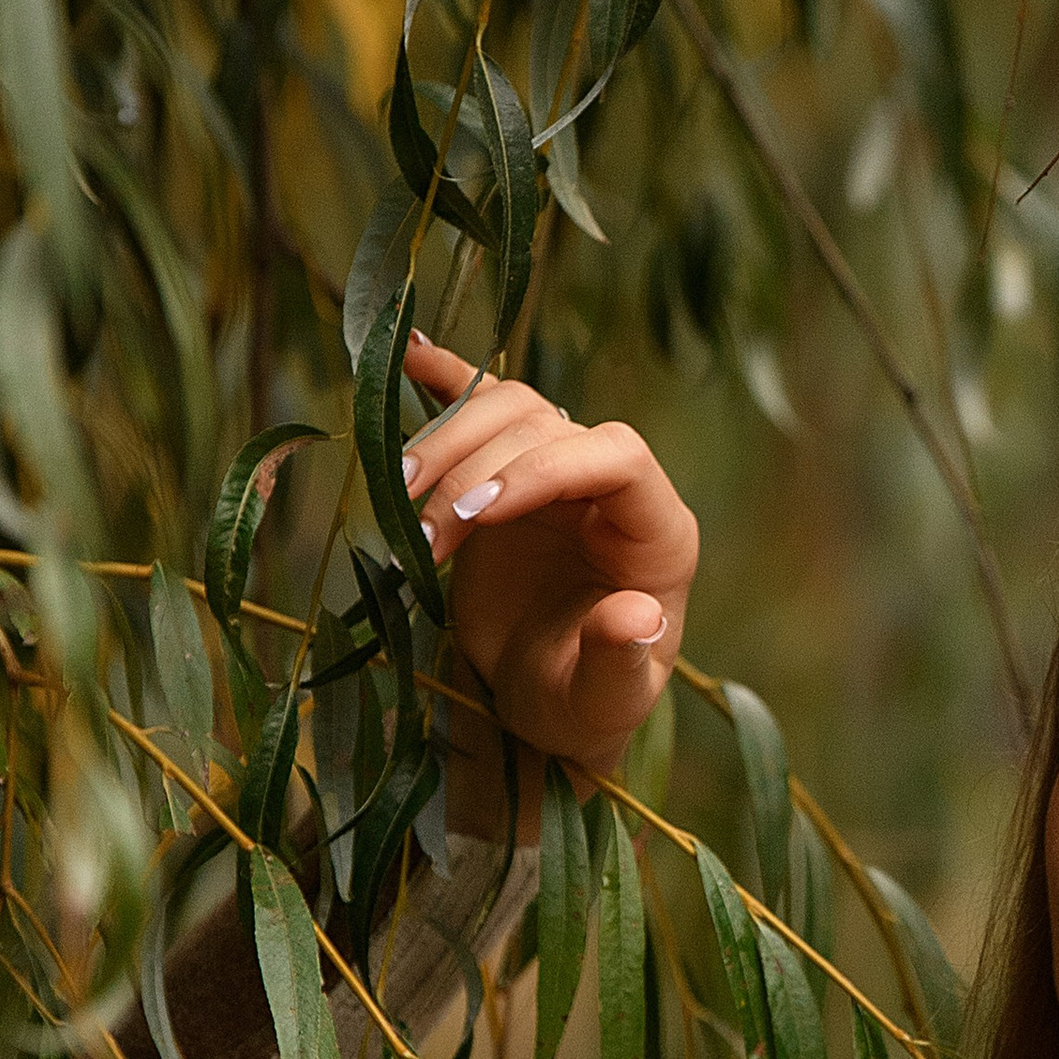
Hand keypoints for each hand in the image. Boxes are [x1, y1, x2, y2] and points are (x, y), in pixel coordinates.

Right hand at [401, 332, 698, 832]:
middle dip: (476, 471)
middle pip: (547, 426)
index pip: (617, 456)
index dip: (546, 467)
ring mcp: (561, 470)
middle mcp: (614, 489)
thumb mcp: (604, 702)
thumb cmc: (584, 704)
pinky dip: (445, 378)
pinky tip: (408, 353)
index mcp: (658, 534)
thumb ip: (621, 663)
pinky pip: (483, 403)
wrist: (544, 701)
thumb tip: (637, 616)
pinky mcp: (509, 469)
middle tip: (426, 538)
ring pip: (505, 408)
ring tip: (401, 503)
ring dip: (444, 445)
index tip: (479, 512)